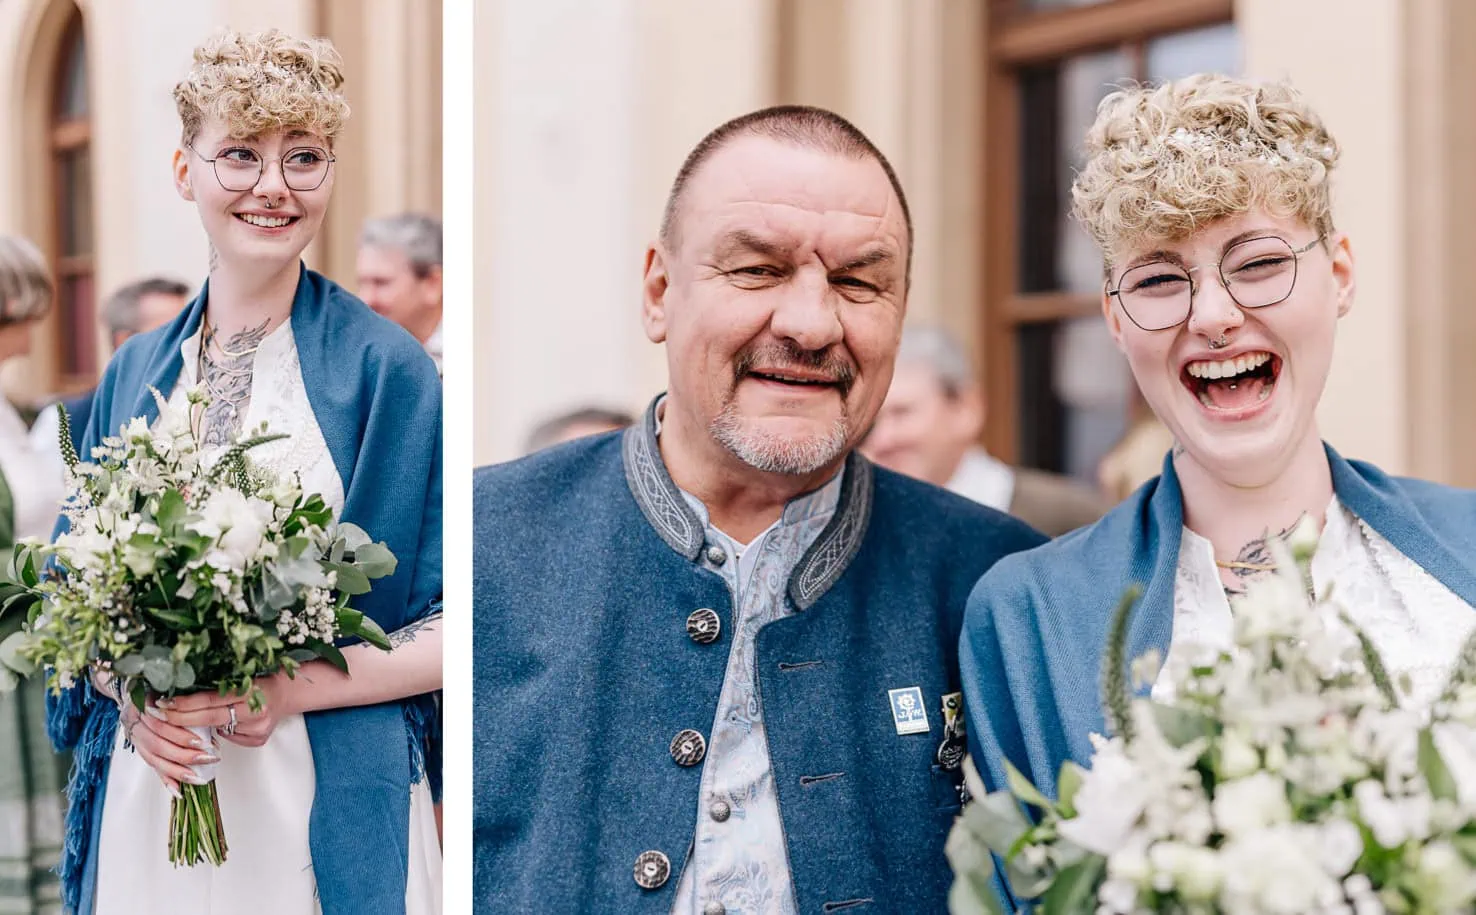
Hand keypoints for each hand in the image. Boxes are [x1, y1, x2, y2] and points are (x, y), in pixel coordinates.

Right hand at [91, 668, 216, 796]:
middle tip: (209, 758)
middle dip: (185, 753)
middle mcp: (134, 718)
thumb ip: (184, 698)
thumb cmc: (155, 683)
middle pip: (158, 742)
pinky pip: (151, 763)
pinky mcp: (137, 745)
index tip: (204, 741)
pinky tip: (177, 790)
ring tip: (198, 777)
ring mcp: (133, 732)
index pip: (163, 723)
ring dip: (177, 770)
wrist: (128, 683)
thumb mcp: (169, 684)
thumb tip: (212, 713)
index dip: (183, 734)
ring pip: (154, 756)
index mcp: (142, 701)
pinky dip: (164, 778)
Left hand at [158, 673, 295, 748]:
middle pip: (211, 718)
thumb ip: (218, 689)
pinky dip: (219, 733)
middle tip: (159, 715)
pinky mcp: (259, 740)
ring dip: (197, 728)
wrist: (287, 693)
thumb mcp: (242, 677)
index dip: (185, 703)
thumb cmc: (261, 681)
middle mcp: (257, 711)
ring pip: (219, 731)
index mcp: (252, 689)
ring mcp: (259, 728)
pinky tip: (214, 728)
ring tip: (178, 722)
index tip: (164, 703)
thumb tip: (183, 697)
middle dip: (182, 718)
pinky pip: (230, 739)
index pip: (211, 699)